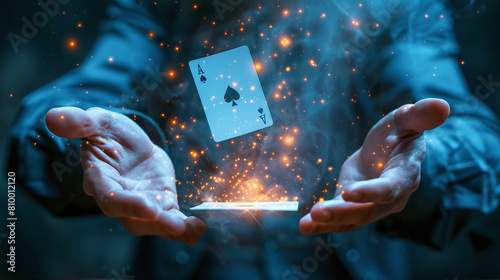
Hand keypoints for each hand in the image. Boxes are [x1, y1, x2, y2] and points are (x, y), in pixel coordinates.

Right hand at [46, 107, 205, 244]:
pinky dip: (185, 227)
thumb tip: (54, 117)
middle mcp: (120, 198)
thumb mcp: (98, 121)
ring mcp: (141, 203)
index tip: (149, 206)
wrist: (129, 143)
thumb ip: (80, 123)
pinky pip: (170, 219)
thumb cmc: (109, 133)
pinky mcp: (160, 203)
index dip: (128, 204)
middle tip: (175, 224)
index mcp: (100, 180)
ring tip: (193, 230)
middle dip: (155, 222)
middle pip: (133, 217)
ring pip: (153, 223)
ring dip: (173, 228)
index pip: (110, 197)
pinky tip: (198, 229)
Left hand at [299, 98, 449, 233]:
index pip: (389, 189)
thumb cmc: (399, 132)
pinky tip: (305, 226)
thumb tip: (442, 106)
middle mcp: (390, 197)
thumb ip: (419, 116)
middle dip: (343, 212)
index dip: (371, 192)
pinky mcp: (354, 206)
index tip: (348, 191)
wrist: (386, 149)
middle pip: (368, 210)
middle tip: (319, 211)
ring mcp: (372, 205)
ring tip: (307, 223)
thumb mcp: (406, 120)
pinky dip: (322, 224)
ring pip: (352, 218)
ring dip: (330, 221)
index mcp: (405, 175)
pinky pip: (340, 219)